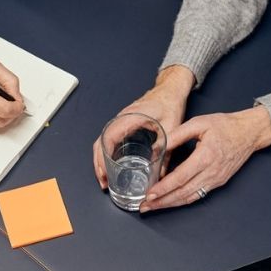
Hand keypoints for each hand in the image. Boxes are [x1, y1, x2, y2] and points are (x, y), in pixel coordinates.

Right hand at [93, 66, 193, 188]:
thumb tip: (162, 174)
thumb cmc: (170, 103)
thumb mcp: (171, 128)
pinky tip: (110, 164)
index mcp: (131, 117)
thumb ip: (167, 151)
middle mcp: (122, 118)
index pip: (109, 137)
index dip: (104, 156)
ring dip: (100, 159)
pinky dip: (105, 152)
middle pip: (101, 141)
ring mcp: (120, 120)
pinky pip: (108, 137)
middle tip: (104, 181)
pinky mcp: (123, 123)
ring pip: (102, 140)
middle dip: (99, 163)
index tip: (105, 171)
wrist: (169, 89)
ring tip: (105, 177)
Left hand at [137, 105, 270, 211]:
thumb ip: (177, 134)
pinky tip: (170, 202)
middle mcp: (211, 172)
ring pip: (190, 197)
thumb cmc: (225, 126)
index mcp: (206, 157)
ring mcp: (216, 180)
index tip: (150, 194)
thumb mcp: (199, 122)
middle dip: (162, 201)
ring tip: (153, 207)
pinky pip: (198, 195)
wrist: (248, 133)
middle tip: (144, 206)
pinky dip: (182, 201)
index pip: (181, 178)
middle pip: (183, 192)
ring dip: (170, 204)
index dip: (164, 188)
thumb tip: (159, 146)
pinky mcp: (218, 182)